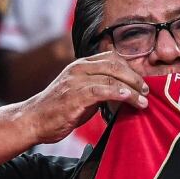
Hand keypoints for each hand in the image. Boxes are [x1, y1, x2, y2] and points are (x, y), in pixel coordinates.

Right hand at [23, 52, 148, 144]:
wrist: (33, 121)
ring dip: (132, 90)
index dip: (131, 69)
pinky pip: (100, 90)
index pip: (113, 58)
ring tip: (143, 101)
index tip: (142, 82)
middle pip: (116, 65)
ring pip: (111, 78)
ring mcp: (75, 81)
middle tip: (147, 91)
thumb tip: (126, 92)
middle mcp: (79, 69)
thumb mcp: (83, 93)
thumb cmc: (60, 109)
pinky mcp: (74, 96)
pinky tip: (128, 99)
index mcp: (82, 65)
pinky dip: (118, 93)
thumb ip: (101, 88)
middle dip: (135, 78)